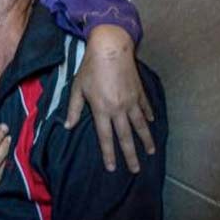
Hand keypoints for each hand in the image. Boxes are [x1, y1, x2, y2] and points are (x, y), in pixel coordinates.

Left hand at [65, 25, 154, 172]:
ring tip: (151, 152)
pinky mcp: (139, 92)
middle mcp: (119, 109)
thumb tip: (67, 127)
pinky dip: (149, 117)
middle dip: (131, 155)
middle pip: (126, 137)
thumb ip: (73, 109)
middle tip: (136, 170)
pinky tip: (152, 124)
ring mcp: (132, 101)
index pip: (106, 138)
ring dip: (146, 140)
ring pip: (141, 125)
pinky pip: (145, 108)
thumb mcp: (77, 88)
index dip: (109, 154)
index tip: (113, 168)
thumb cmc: (90, 68)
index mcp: (102, 110)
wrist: (111, 48)